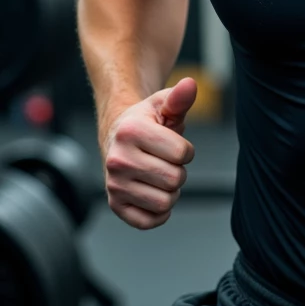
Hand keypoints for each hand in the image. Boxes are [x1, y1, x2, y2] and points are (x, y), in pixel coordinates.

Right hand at [103, 77, 196, 229]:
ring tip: (159, 177)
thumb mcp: (162, 106)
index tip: (173, 146)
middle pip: (175, 179)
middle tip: (165, 162)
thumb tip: (191, 85)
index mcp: (130, 132)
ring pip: (165, 202)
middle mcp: (117, 159)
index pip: (182, 154)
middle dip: (178, 171)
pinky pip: (149, 221)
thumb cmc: (146, 122)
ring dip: (171, 192)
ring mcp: (114, 184)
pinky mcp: (115, 205)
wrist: (118, 138)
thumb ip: (179, 98)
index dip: (185, 151)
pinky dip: (159, 213)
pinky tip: (153, 194)